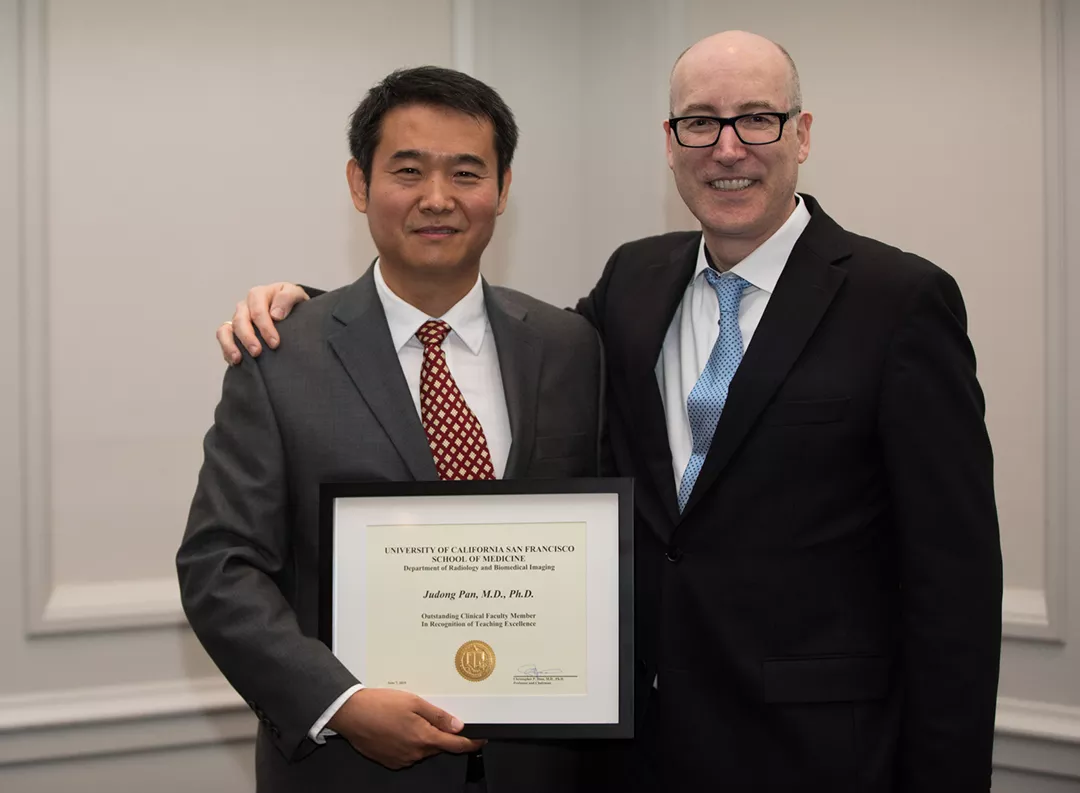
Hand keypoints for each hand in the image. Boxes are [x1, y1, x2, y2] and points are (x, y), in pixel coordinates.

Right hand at [218, 282, 308, 363]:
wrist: (290, 309)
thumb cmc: (291, 302)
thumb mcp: (295, 294)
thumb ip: (287, 298)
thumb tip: (275, 315)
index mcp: (259, 295)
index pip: (257, 310)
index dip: (265, 327)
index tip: (275, 342)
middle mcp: (245, 306)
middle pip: (240, 320)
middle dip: (247, 337)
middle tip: (257, 352)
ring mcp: (237, 319)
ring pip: (226, 329)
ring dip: (231, 344)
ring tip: (238, 358)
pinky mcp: (233, 331)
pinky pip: (223, 339)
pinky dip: (226, 349)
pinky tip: (235, 361)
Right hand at [328, 688, 485, 769]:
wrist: (351, 713)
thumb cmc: (380, 705)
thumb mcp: (414, 702)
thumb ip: (438, 716)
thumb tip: (458, 726)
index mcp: (423, 738)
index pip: (455, 745)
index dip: (470, 743)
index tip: (480, 740)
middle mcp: (414, 753)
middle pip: (437, 746)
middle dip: (439, 733)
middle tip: (426, 715)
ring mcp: (401, 759)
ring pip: (422, 749)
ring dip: (421, 737)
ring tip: (406, 718)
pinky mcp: (390, 761)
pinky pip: (408, 754)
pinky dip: (408, 742)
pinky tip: (397, 728)